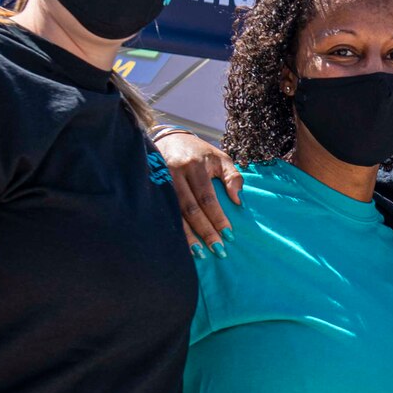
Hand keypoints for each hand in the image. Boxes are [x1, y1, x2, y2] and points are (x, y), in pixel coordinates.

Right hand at [154, 130, 241, 248]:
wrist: (169, 139)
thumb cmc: (200, 152)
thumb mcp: (220, 158)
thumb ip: (232, 177)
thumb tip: (239, 201)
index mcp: (195, 166)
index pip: (207, 197)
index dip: (217, 217)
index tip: (229, 235)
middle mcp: (176, 173)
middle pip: (191, 209)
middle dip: (205, 231)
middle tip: (218, 250)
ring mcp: (161, 181)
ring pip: (175, 213)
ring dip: (188, 236)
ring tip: (200, 253)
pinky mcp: (153, 187)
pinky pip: (164, 212)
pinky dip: (174, 228)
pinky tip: (181, 244)